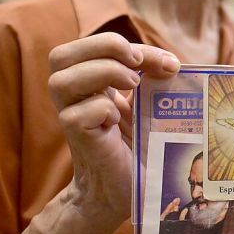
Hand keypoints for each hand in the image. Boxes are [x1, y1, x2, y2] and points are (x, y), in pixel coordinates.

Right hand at [48, 32, 179, 223]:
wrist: (126, 190)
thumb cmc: (138, 147)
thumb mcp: (147, 106)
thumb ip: (152, 81)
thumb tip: (171, 63)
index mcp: (89, 84)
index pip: (90, 47)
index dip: (125, 43)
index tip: (167, 62)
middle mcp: (74, 99)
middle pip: (61, 56)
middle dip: (104, 46)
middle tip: (137, 64)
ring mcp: (72, 119)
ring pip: (62, 81)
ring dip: (104, 73)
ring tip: (133, 85)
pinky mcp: (78, 141)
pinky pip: (77, 115)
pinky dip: (103, 110)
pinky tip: (119, 122)